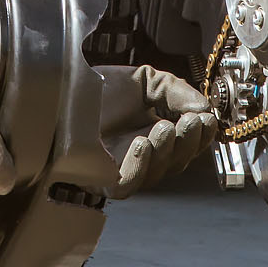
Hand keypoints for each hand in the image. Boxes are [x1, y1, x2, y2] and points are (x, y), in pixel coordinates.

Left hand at [96, 65, 217, 197]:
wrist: (60, 87)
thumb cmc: (97, 87)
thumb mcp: (146, 81)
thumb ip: (176, 91)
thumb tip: (206, 109)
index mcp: (154, 134)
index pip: (186, 145)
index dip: (200, 136)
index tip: (207, 118)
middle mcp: (141, 155)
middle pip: (176, 162)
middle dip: (188, 142)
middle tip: (192, 121)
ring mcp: (122, 169)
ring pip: (156, 173)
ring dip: (166, 150)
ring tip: (165, 127)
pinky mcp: (101, 181)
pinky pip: (128, 185)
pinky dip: (140, 166)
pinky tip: (142, 143)